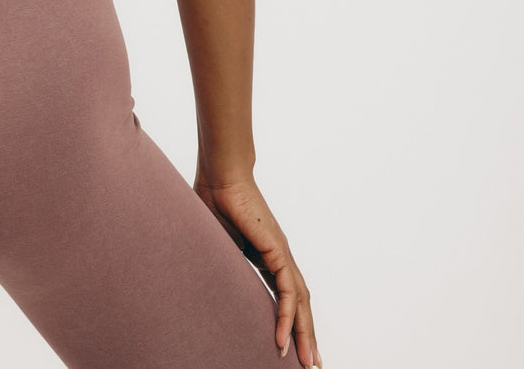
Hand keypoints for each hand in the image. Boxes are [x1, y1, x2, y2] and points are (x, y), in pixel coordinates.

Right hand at [193, 166, 320, 366]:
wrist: (220, 174)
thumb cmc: (214, 200)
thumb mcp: (219, 245)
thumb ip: (224, 263)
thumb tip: (213, 283)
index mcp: (268, 255)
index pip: (286, 295)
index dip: (291, 321)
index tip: (290, 346)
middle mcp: (280, 256)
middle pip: (300, 303)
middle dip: (306, 335)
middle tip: (311, 364)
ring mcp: (281, 253)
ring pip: (300, 301)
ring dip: (304, 333)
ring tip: (305, 361)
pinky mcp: (276, 249)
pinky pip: (287, 290)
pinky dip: (287, 315)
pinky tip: (283, 338)